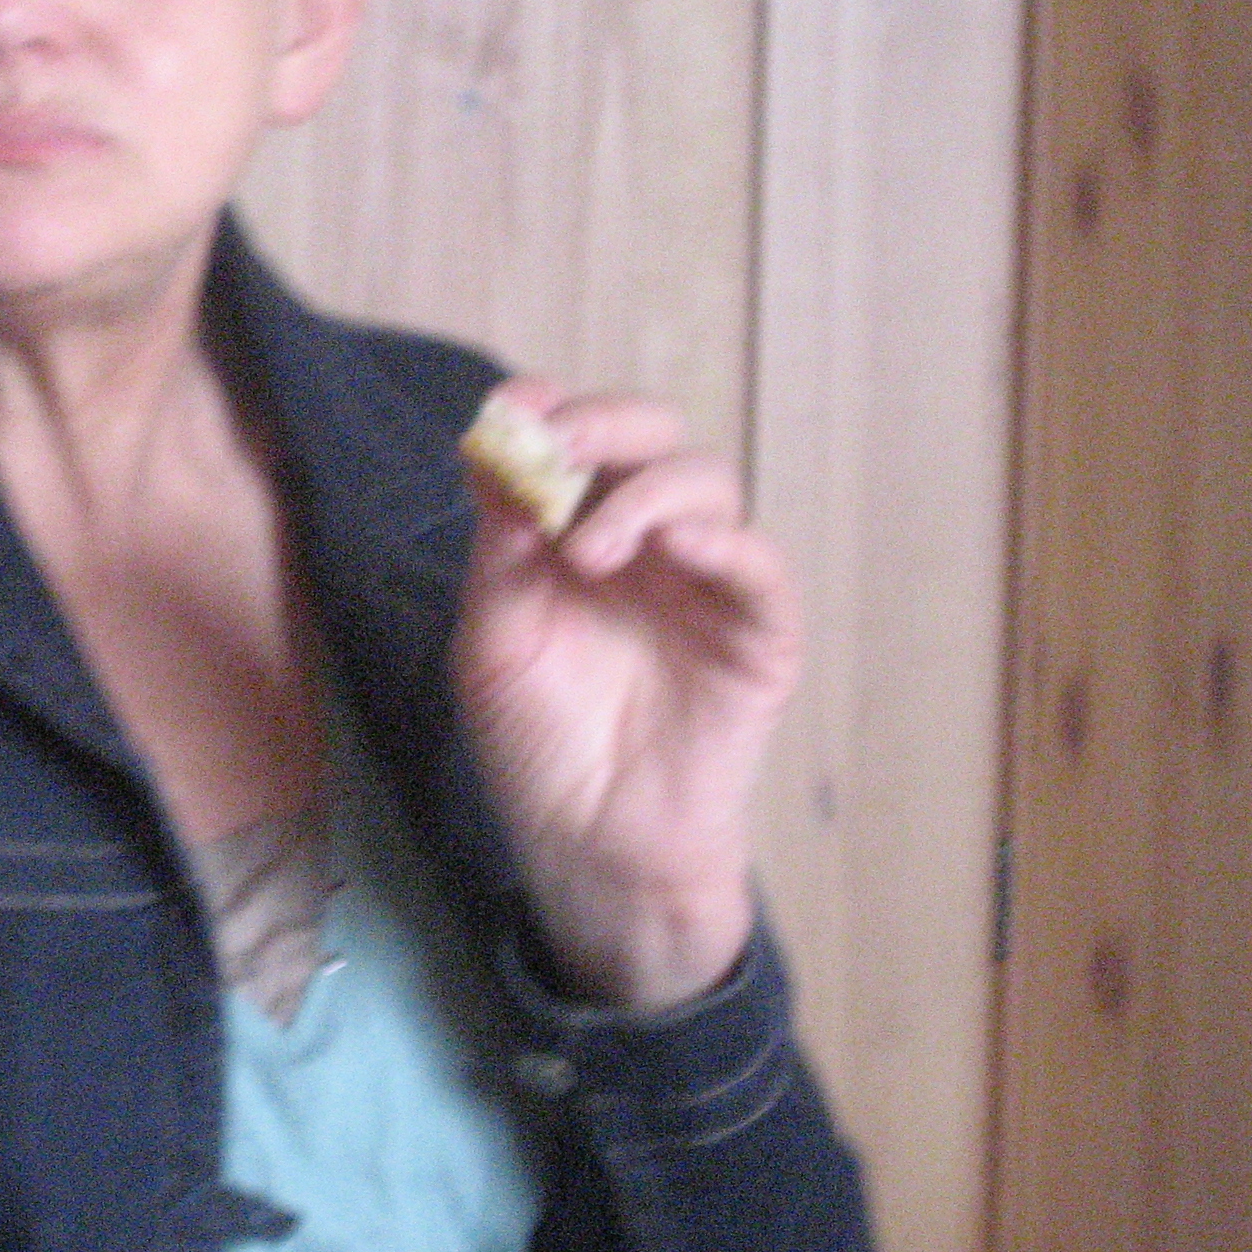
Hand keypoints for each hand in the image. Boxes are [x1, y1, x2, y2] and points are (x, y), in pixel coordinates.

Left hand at [450, 378, 800, 1009]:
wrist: (590, 841)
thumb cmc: (537, 741)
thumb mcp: (492, 640)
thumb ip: (500, 550)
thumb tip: (497, 455)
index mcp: (574, 529)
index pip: (578, 439)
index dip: (552, 410)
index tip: (515, 410)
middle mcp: (644, 539)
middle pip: (650, 437)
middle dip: (604, 426)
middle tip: (559, 450)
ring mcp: (704, 579)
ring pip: (706, 482)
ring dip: (645, 493)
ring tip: (589, 551)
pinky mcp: (757, 631)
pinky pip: (758, 565)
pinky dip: (721, 542)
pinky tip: (676, 547)